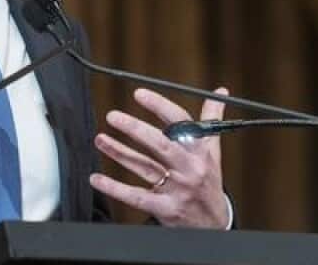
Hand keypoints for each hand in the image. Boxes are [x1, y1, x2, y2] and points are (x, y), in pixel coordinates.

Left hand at [90, 87, 228, 228]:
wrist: (214, 224)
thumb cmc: (209, 182)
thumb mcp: (214, 152)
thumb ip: (212, 121)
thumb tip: (220, 93)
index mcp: (200, 151)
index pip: (181, 123)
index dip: (160, 106)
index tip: (140, 94)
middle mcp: (189, 168)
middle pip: (161, 145)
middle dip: (135, 129)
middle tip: (113, 117)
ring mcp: (177, 189)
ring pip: (145, 167)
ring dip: (120, 152)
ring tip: (100, 139)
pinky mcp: (166, 209)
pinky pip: (136, 197)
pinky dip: (115, 188)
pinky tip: (97, 178)